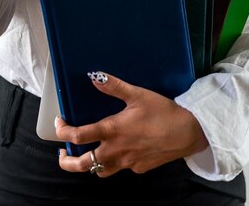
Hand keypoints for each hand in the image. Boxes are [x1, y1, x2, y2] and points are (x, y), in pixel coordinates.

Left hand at [56, 72, 208, 176]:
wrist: (188, 132)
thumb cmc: (163, 111)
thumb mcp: (137, 94)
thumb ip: (114, 86)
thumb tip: (94, 77)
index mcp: (113, 130)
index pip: (79, 136)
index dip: (64, 131)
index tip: (60, 124)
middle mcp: (117, 150)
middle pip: (83, 165)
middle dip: (67, 162)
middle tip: (63, 153)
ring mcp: (128, 163)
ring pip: (100, 172)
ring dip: (91, 164)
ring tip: (88, 153)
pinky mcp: (139, 168)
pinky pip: (121, 169)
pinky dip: (115, 162)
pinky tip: (120, 150)